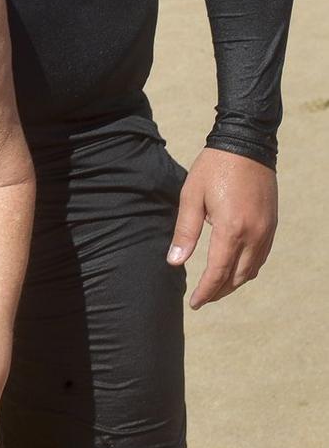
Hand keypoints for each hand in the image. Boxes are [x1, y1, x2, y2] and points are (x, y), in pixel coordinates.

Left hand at [167, 147, 277, 308]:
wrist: (247, 144)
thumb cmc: (214, 168)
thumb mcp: (191, 196)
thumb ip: (185, 231)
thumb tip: (175, 261)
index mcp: (231, 229)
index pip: (218, 272)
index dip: (205, 291)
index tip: (194, 303)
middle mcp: (254, 234)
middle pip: (237, 277)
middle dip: (219, 291)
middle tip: (202, 298)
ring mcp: (266, 230)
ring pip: (252, 270)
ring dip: (234, 283)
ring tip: (216, 288)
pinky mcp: (272, 224)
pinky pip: (262, 257)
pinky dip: (248, 269)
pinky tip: (235, 269)